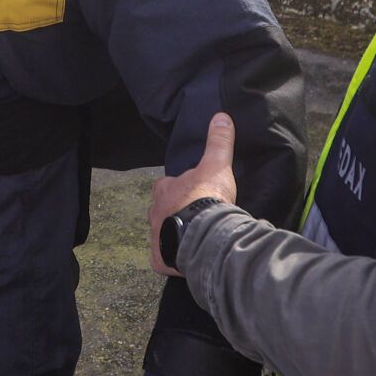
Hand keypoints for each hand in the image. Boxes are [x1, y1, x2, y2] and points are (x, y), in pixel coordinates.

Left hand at [149, 112, 238, 276]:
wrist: (205, 233)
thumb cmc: (206, 196)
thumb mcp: (217, 165)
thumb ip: (219, 142)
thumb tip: (221, 115)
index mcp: (164, 191)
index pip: (165, 185)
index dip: (176, 187)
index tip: (190, 190)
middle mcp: (154, 214)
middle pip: (161, 211)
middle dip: (173, 213)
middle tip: (193, 216)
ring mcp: (156, 238)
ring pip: (161, 235)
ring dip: (173, 235)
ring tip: (192, 239)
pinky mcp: (161, 260)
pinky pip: (165, 259)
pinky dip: (173, 259)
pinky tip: (186, 260)